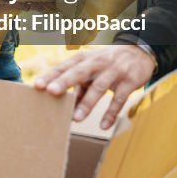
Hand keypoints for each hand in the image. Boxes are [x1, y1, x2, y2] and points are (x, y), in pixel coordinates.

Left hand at [33, 45, 155, 129]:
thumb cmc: (107, 63)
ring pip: (99, 87)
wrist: (139, 52)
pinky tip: (103, 126)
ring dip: (87, 103)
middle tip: (51, 92)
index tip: (37, 86)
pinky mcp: (129, 81)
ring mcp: (114, 71)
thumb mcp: (91, 69)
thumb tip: (68, 108)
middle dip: (65, 81)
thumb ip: (79, 86)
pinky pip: (119, 98)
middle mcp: (97, 62)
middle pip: (79, 72)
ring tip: (76, 119)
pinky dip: (111, 113)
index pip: (64, 67)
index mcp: (84, 59)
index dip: (51, 76)